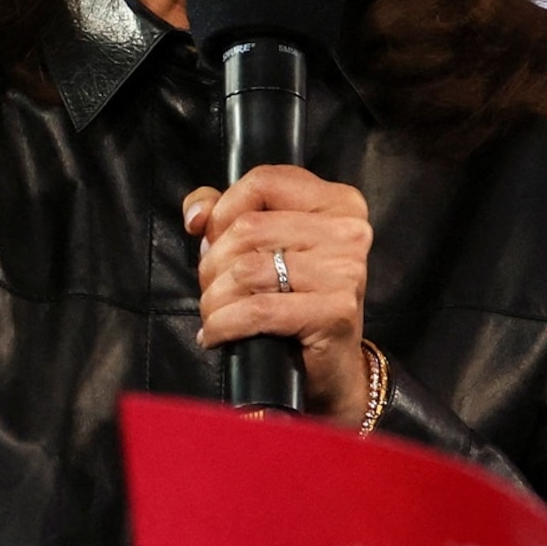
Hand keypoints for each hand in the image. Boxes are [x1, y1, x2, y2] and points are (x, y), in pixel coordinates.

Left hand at [185, 166, 373, 424]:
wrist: (330, 363)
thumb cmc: (292, 295)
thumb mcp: (262, 242)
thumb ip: (223, 211)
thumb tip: (197, 216)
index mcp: (337, 202)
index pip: (263, 181)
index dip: (224, 209)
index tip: (210, 236)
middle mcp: (349, 231)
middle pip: (248, 228)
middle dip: (213, 261)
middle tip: (211, 285)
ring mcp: (346, 271)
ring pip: (246, 269)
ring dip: (214, 296)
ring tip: (214, 312)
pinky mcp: (336, 312)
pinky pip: (258, 310)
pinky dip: (224, 324)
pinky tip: (215, 334)